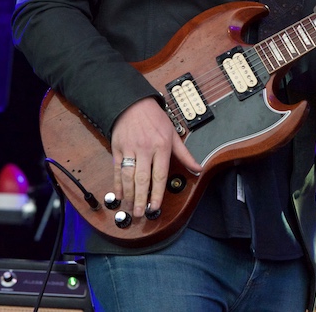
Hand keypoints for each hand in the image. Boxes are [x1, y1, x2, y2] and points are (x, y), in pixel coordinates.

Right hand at [110, 96, 202, 218]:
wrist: (133, 103)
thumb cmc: (155, 118)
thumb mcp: (173, 134)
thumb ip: (185, 154)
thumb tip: (198, 168)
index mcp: (161, 146)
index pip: (160, 175)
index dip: (157, 193)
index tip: (155, 206)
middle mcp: (145, 149)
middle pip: (142, 179)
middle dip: (141, 199)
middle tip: (140, 213)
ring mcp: (130, 149)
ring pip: (128, 176)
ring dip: (129, 194)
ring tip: (130, 207)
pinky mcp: (117, 148)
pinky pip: (117, 169)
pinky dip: (117, 183)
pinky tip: (119, 194)